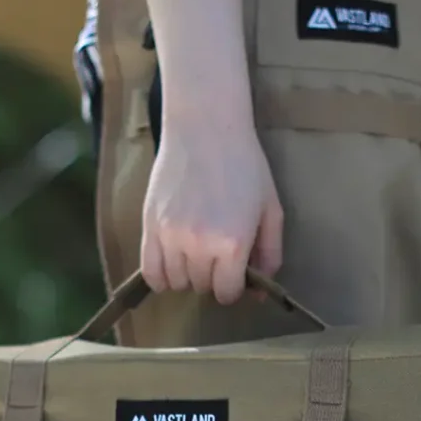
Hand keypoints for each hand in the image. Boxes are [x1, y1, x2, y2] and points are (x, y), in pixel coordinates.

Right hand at [140, 118, 283, 304]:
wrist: (206, 126)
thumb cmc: (244, 165)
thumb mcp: (270, 210)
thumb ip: (269, 254)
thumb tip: (260, 293)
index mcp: (233, 244)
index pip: (226, 292)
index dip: (233, 287)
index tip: (234, 274)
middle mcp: (200, 246)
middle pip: (201, 287)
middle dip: (212, 278)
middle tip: (216, 256)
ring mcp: (171, 236)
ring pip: (176, 282)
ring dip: (187, 276)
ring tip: (195, 255)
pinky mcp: (150, 225)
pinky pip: (150, 271)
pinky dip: (160, 277)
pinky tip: (171, 265)